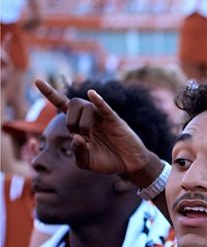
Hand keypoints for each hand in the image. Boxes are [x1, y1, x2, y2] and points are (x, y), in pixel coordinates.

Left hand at [33, 78, 154, 177]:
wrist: (129, 165)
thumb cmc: (107, 161)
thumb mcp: (86, 162)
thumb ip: (78, 152)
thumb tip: (76, 138)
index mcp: (79, 124)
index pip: (61, 104)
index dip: (49, 93)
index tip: (37, 81)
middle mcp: (89, 117)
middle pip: (72, 104)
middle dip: (70, 122)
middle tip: (79, 137)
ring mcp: (102, 117)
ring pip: (85, 107)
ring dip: (82, 124)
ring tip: (89, 138)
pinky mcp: (115, 120)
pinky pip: (105, 108)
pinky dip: (98, 101)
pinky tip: (92, 94)